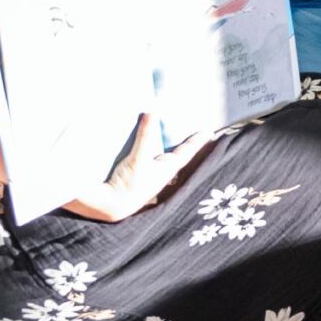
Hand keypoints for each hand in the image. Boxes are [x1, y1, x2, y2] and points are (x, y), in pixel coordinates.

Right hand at [64, 114, 211, 221]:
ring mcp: (153, 178)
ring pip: (168, 162)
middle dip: (188, 146)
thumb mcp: (137, 158)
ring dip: (173, 152)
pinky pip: (155, 165)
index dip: (197, 141)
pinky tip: (155, 155)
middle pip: (180, 156)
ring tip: (179, 142)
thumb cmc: (128, 184)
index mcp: (167, 169)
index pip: (187, 152)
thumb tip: (151, 114)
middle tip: (200, 136)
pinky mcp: (142, 179)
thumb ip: (144, 136)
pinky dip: (159, 157)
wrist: (112, 206)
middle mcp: (164, 174)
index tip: (208, 132)